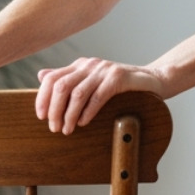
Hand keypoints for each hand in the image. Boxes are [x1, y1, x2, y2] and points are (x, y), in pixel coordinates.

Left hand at [35, 58, 165, 134]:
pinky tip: (83, 123)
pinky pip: (97, 96)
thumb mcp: (91, 82)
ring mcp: (104, 70)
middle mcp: (89, 65)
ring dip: (69, 115)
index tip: (40, 116)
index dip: (42, 98)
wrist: (153, 80)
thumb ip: (68, 79)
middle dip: (54, 110)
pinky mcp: (119, 78)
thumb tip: (41, 76)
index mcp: (80, 65)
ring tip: (67, 130)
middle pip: (61, 86)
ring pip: (77, 93)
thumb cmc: (121, 86)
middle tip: (54, 128)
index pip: (52, 78)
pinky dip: (88, 112)